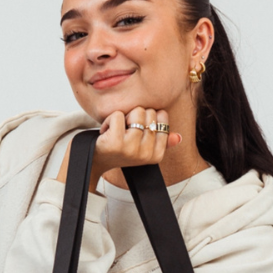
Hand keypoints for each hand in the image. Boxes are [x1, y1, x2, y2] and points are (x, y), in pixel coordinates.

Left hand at [55, 107, 181, 189]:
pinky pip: (118, 115)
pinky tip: (105, 132)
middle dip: (135, 116)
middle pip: (149, 113)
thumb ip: (161, 141)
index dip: (149, 117)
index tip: (138, 129)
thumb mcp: (142, 147)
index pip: (162, 120)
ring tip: (116, 131)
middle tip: (125, 131)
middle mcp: (145, 154)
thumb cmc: (118, 151)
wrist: (94, 161)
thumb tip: (178, 137)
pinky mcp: (115, 143)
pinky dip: (110, 119)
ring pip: (136, 112)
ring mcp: (130, 149)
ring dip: (123, 117)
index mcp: (155, 155)